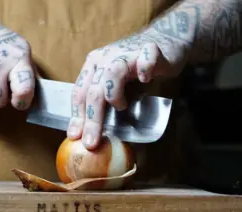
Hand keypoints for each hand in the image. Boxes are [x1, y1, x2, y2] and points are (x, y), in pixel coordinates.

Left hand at [67, 32, 186, 149]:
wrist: (166, 41)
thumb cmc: (137, 67)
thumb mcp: (115, 83)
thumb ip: (105, 101)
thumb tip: (94, 132)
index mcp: (94, 65)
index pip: (79, 92)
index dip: (77, 116)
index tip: (75, 137)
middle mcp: (106, 57)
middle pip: (94, 89)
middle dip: (92, 119)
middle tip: (92, 142)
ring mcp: (128, 52)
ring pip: (113, 73)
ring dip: (113, 94)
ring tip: (121, 107)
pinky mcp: (151, 49)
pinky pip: (146, 58)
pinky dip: (145, 68)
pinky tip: (146, 79)